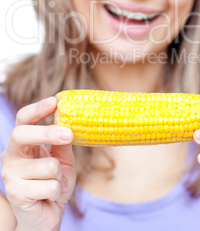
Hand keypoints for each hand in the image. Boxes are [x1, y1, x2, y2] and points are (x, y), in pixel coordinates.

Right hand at [1, 97, 75, 230]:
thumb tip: (70, 123)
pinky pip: (48, 185)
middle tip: (69, 134)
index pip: (23, 119)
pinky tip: (49, 196)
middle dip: (47, 133)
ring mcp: (10, 174)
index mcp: (23, 143)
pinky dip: (56, 190)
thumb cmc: (54, 183)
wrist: (46, 217)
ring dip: (59, 175)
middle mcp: (11, 155)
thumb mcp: (63, 159)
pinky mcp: (15, 193)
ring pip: (46, 165)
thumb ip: (63, 143)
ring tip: (55, 183)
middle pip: (22, 134)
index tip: (54, 101)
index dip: (37, 108)